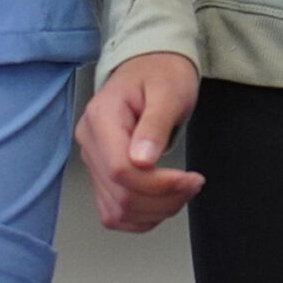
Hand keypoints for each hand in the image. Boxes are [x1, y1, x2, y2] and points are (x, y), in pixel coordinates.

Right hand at [77, 53, 202, 233]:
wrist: (151, 66)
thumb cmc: (161, 73)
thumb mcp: (168, 91)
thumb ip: (155, 125)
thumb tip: (142, 161)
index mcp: (101, 118)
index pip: (120, 169)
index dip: (157, 185)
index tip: (189, 179)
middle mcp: (90, 142)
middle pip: (119, 194)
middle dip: (163, 199)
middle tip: (193, 183)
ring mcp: (93, 160)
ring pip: (116, 210)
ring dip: (155, 211)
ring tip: (182, 190)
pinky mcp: (101, 174)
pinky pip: (115, 212)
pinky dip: (142, 216)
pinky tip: (164, 200)